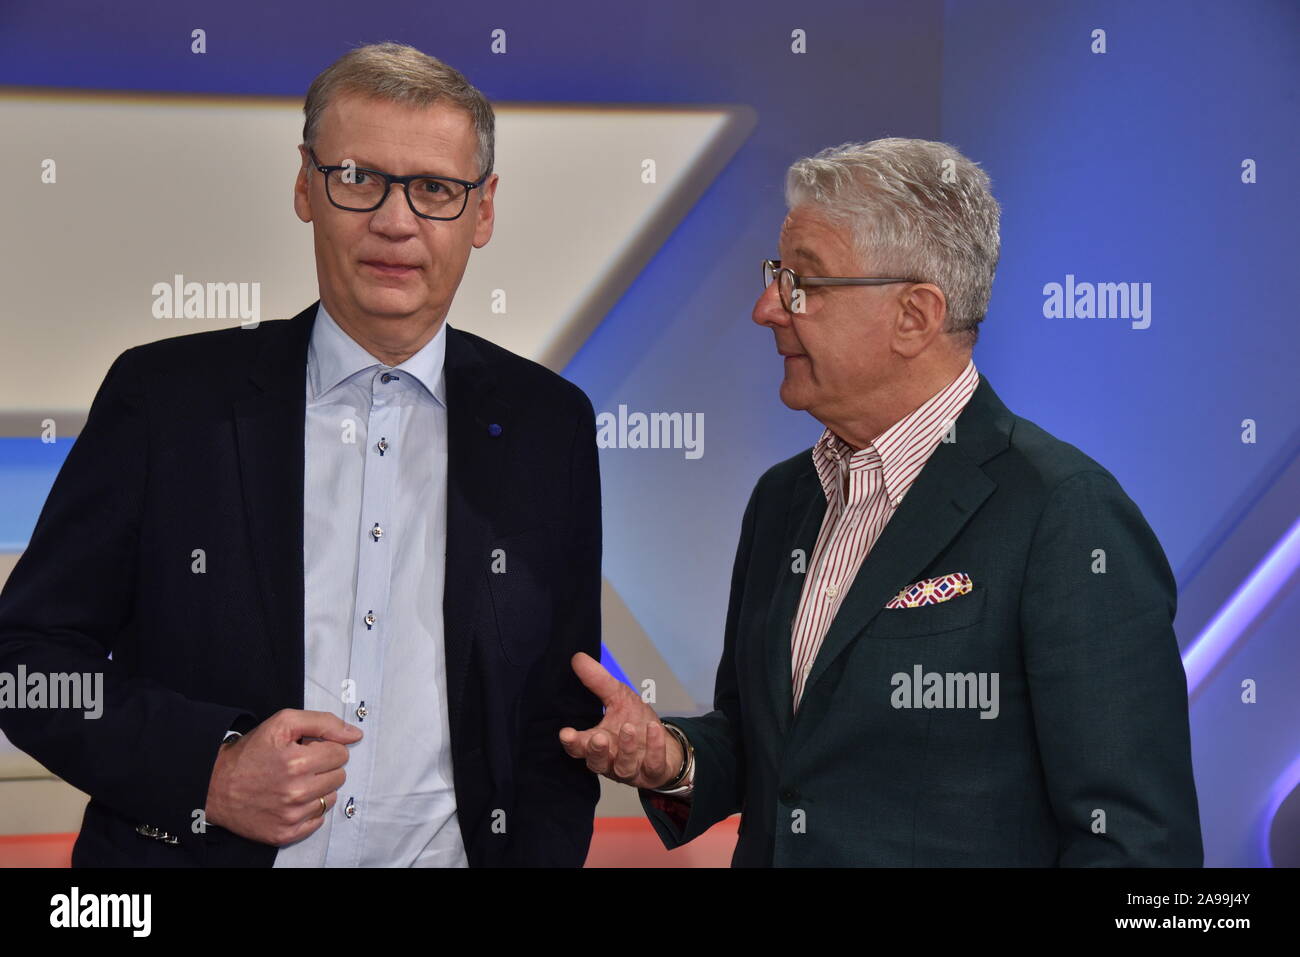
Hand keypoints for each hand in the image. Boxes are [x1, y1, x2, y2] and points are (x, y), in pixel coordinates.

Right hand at [205, 709, 361, 846]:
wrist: (214, 786)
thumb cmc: (250, 753)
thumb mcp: (282, 723)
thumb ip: (323, 722)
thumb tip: (355, 734)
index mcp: (297, 762)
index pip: (341, 753)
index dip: (326, 747)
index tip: (308, 749)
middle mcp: (296, 792)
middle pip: (339, 776)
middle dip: (324, 767)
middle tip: (299, 765)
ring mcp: (291, 816)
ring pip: (330, 798)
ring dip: (317, 788)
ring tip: (294, 782)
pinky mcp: (286, 834)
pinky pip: (318, 820)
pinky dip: (309, 809)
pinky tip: (291, 800)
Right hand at [559, 652, 683, 789]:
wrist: (666, 745)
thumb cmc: (635, 721)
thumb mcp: (618, 697)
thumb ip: (598, 681)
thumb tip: (578, 657)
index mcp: (597, 743)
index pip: (578, 747)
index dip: (572, 742)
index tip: (566, 733)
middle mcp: (611, 760)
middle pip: (597, 762)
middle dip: (597, 750)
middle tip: (599, 737)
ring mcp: (632, 769)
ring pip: (623, 766)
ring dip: (626, 748)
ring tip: (629, 728)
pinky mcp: (653, 772)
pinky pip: (653, 764)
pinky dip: (654, 747)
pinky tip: (653, 729)